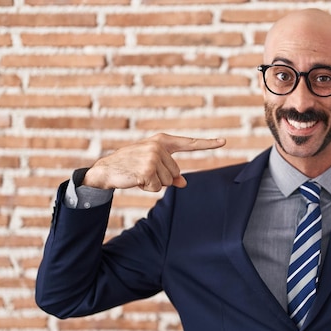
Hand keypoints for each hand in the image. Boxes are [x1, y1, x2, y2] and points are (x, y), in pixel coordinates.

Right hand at [83, 133, 225, 190]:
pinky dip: (147, 188)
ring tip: (138, 174)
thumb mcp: (152, 167)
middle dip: (161, 178)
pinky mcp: (147, 170)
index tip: (224, 141)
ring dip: (154, 183)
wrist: (106, 170)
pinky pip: (157, 188)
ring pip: (168, 182)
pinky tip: (135, 179)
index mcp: (162, 141)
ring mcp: (153, 157)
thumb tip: (184, 183)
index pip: (189, 143)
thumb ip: (170, 173)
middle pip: (176, 173)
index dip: (208, 144)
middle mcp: (159, 146)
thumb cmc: (131, 166)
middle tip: (143, 172)